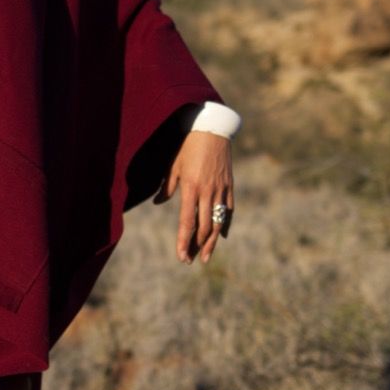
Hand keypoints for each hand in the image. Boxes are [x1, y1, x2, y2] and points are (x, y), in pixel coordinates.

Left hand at [153, 131, 233, 264]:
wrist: (212, 128)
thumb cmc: (188, 145)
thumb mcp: (173, 165)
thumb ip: (167, 186)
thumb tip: (159, 202)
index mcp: (191, 188)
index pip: (187, 222)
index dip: (184, 242)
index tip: (181, 257)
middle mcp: (208, 192)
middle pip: (204, 227)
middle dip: (197, 247)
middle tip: (191, 260)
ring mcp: (221, 189)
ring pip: (218, 222)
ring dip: (212, 242)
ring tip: (206, 257)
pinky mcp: (230, 185)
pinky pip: (229, 210)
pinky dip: (225, 224)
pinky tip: (221, 236)